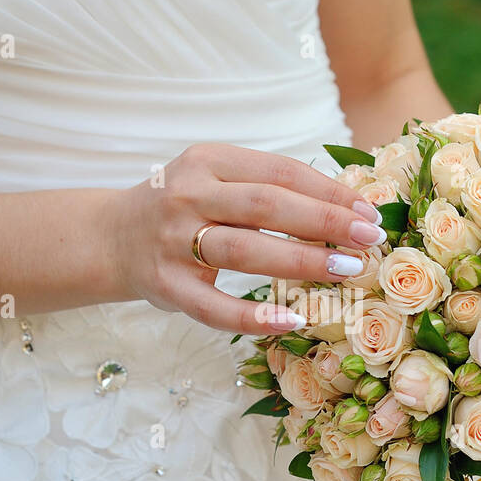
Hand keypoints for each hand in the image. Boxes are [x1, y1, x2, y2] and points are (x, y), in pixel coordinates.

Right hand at [113, 144, 385, 333]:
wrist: (112, 238)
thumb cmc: (185, 209)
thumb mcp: (217, 181)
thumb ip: (268, 188)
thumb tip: (348, 208)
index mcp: (208, 161)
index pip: (280, 172)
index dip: (329, 191)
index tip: (367, 212)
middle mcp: (188, 196)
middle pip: (266, 206)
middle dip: (324, 221)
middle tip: (368, 239)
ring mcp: (174, 242)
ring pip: (245, 249)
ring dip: (301, 259)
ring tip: (347, 270)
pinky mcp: (167, 287)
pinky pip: (215, 307)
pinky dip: (255, 316)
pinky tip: (294, 319)